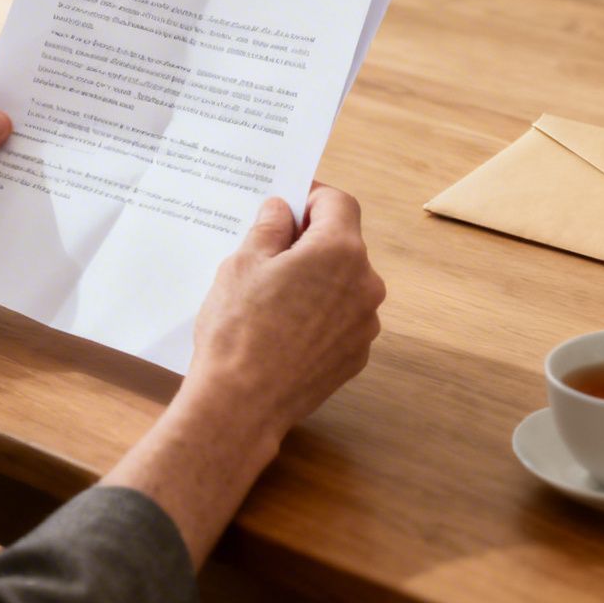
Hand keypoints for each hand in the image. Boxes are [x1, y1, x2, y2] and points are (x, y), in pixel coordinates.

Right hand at [100, 183, 383, 566]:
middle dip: (310, 241)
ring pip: (343, 284)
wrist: (242, 404)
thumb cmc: (239, 328)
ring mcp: (364, 324)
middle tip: (268, 251)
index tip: (286, 205)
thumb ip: (269, 228)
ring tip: (271, 296)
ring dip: (316, 280)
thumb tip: (281, 210)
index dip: (311, 198)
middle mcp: (365, 285)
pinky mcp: (355, 355)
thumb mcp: (243, 263)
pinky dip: (318, 314)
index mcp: (340, 251)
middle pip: (343, 245)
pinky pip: (340, 319)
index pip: (338, 203)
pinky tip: (282, 328)